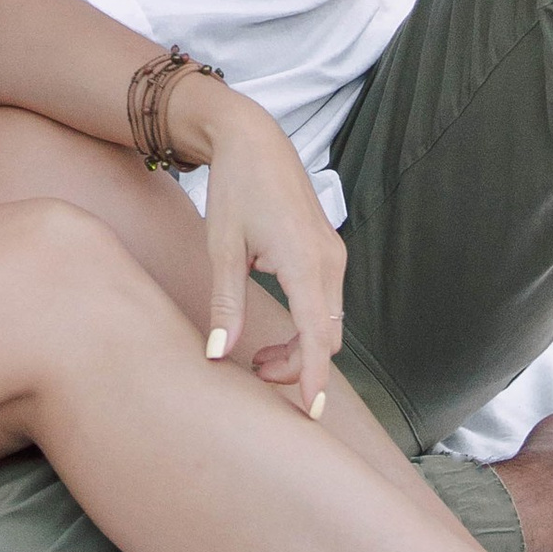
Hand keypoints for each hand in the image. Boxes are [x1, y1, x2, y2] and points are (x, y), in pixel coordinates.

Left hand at [174, 78, 344, 417]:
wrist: (253, 138)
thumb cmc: (235, 188)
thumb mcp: (222, 247)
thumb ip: (225, 305)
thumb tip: (219, 354)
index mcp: (304, 262)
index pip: (316, 336)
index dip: (313, 377)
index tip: (310, 413)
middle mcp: (329, 260)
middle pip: (325, 337)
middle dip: (298, 366)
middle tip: (254, 376)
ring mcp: (333, 255)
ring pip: (328, 322)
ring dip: (301, 347)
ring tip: (258, 359)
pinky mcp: (328, 251)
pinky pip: (326, 303)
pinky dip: (307, 326)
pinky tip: (276, 330)